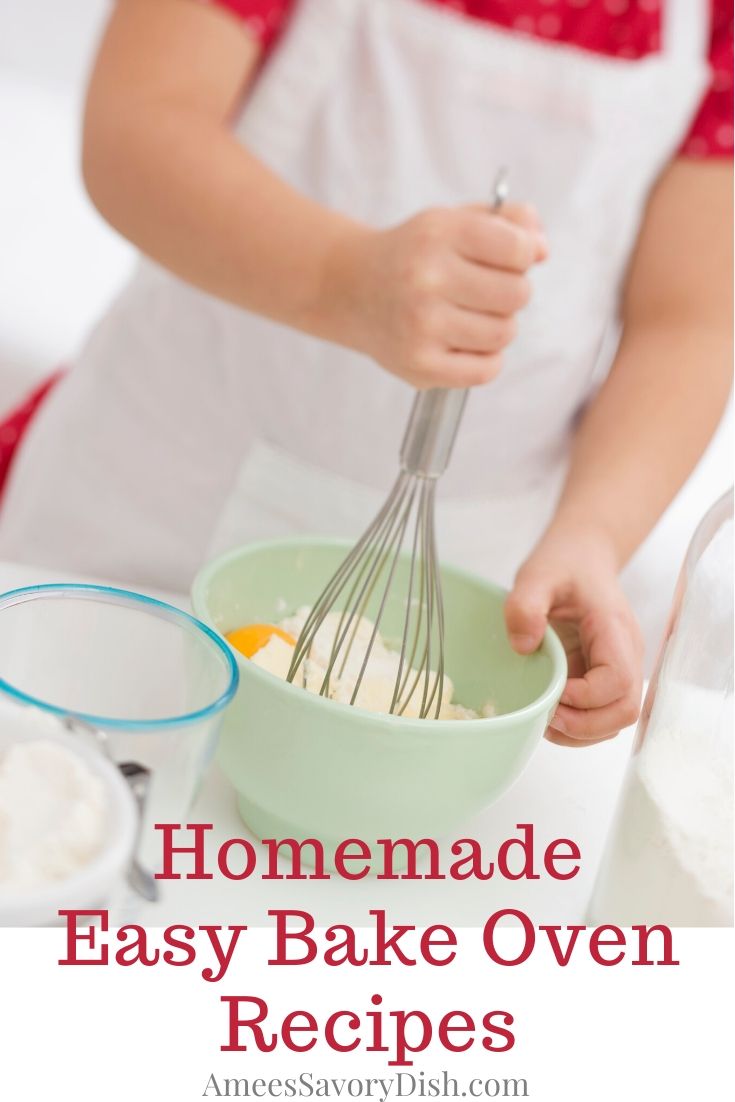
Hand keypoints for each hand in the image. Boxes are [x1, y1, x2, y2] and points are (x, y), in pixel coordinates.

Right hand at [323, 204, 546, 387]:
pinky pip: (486, 370)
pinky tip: (468, 343)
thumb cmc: (413, 255)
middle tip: (486, 292)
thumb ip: (505, 223)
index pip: (518, 249)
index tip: (507, 260)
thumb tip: (542, 249)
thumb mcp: (453, 221)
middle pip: (517, 294)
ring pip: (504, 333)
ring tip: (472, 317)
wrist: (351, 290)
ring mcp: (421, 325)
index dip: (523, 255)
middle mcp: (427, 278)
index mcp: (439, 234)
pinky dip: (487, 359)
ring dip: (499, 327)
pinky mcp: (419, 363)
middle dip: (512, 293)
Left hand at [504, 525, 643, 746]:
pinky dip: (578, 726)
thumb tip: (523, 646)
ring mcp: (617, 668)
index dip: (586, 698)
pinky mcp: (602, 677)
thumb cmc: (565, 563)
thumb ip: (526, 605)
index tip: (552, 692)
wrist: (582, 554)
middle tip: (545, 717)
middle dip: (584, 725)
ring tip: (544, 720)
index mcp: (614, 630)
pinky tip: (550, 714)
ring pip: (615, 720)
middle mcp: (626, 654)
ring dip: (581, 732)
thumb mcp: (537, 574)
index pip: (619, 681)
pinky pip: (601, 713)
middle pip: (625, 710)